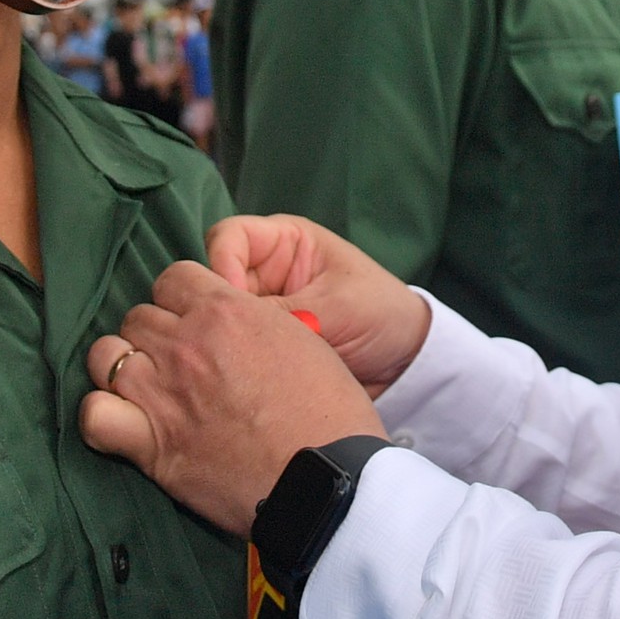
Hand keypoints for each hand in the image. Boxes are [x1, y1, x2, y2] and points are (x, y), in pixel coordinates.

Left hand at [79, 262, 383, 533]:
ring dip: (121, 367)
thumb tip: (237, 325)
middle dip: (154, 334)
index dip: (181, 300)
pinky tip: (120, 421)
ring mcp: (162, 392)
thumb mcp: (303, 341)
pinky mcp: (151, 444)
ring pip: (105, 356)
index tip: (193, 322)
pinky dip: (100, 415)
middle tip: (178, 362)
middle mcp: (185, 344)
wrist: (326, 479)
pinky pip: (94, 415)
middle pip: (138, 316)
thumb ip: (256, 322)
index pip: (173, 278)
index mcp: (226, 310)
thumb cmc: (329, 412)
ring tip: (145, 387)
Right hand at [205, 214, 431, 395]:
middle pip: (213, 280)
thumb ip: (284, 312)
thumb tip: (229, 329)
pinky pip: (234, 348)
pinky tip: (243, 380)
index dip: (220, 265)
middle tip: (230, 342)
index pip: (227, 238)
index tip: (232, 303)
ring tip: (239, 366)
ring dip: (226, 340)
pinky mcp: (262, 345)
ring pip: (219, 319)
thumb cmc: (381, 314)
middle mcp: (265, 272)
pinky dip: (235, 362)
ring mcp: (261, 310)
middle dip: (218, 311)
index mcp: (284, 243)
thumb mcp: (335, 307)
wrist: (406, 364)